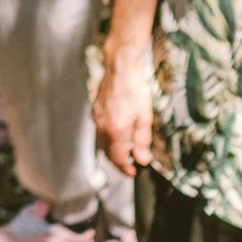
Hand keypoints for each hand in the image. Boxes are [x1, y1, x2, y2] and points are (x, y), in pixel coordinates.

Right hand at [93, 48, 158, 177]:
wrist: (121, 68)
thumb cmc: (135, 90)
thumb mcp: (145, 117)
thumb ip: (142, 140)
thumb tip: (142, 159)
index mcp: (115, 131)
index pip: (117, 158)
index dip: (125, 168)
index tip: (133, 172)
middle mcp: (102, 127)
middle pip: (107, 153)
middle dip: (117, 162)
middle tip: (129, 165)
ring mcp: (97, 118)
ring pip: (102, 142)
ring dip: (112, 150)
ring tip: (124, 152)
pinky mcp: (95, 110)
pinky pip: (100, 130)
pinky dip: (107, 137)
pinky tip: (117, 133)